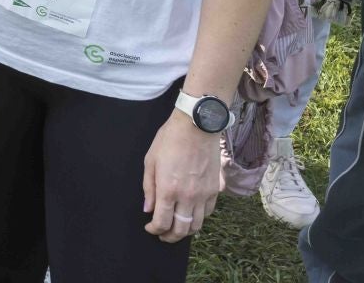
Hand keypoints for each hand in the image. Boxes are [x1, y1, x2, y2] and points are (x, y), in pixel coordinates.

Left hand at [141, 112, 222, 241]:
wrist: (196, 126)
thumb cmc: (169, 140)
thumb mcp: (150, 161)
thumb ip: (148, 188)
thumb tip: (148, 209)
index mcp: (168, 190)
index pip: (162, 222)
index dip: (154, 230)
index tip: (150, 228)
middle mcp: (188, 197)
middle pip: (181, 230)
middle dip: (170, 237)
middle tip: (163, 235)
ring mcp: (204, 194)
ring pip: (197, 225)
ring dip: (186, 231)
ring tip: (177, 228)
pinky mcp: (215, 189)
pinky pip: (208, 212)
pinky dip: (199, 218)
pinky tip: (191, 214)